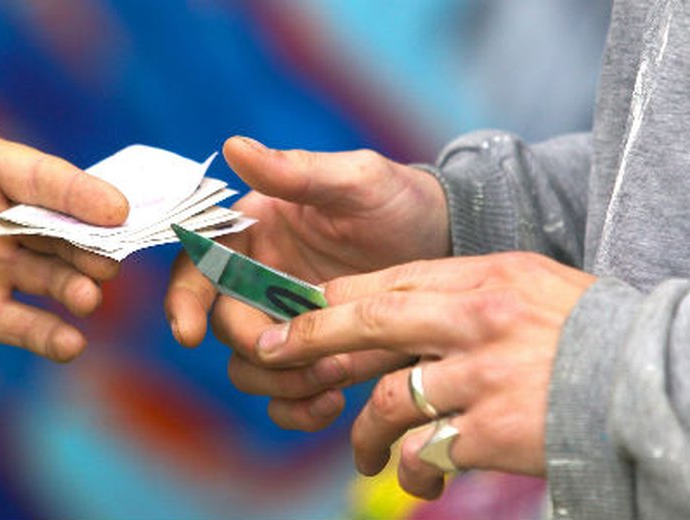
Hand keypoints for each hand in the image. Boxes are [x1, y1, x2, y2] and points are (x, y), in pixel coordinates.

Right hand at [165, 137, 449, 426]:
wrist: (448, 244)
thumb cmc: (399, 201)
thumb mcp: (356, 180)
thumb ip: (296, 171)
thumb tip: (232, 146)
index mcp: (253, 234)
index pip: (198, 267)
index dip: (184, 299)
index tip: (189, 332)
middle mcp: (259, 280)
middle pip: (225, 327)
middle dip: (258, 348)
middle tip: (309, 356)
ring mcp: (285, 322)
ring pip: (250, 368)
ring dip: (281, 383)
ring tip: (334, 376)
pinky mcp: (313, 355)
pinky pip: (285, 396)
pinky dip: (298, 408)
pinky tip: (334, 402)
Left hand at [250, 252, 595, 497]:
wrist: (644, 379)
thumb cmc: (583, 331)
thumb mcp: (526, 285)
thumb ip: (463, 291)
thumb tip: (398, 305)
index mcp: (481, 278)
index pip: (386, 283)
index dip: (332, 299)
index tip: (297, 312)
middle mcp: (474, 321)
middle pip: (369, 326)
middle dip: (309, 339)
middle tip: (270, 354)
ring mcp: (480, 376)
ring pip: (386, 402)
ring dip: (363, 433)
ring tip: (365, 454)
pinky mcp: (489, 431)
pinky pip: (421, 452)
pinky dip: (410, 470)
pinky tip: (416, 480)